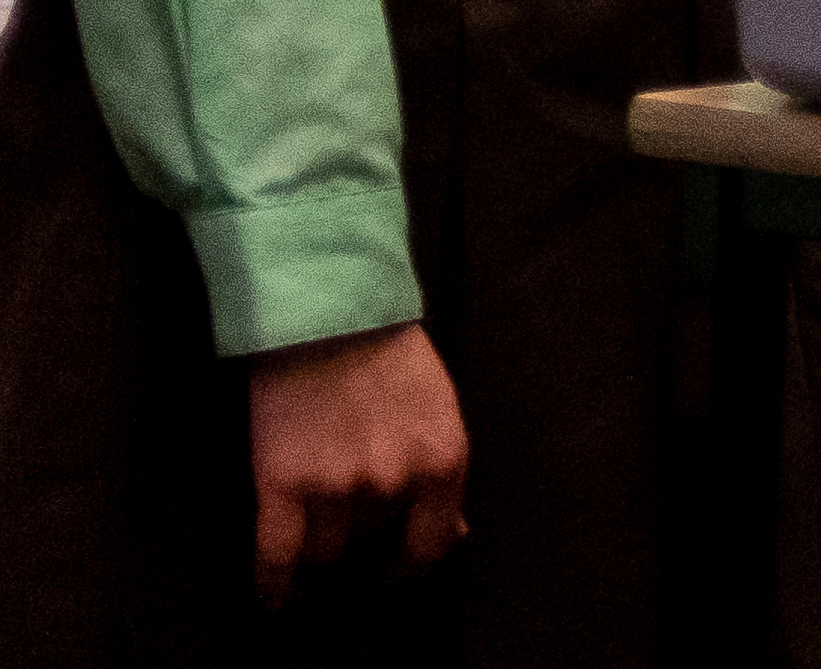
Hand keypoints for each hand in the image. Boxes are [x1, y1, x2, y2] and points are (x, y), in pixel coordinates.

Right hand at [250, 322, 467, 608]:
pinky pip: (277, 553)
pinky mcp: (283, 484)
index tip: (396, 568)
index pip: (431, 543)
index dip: (411, 561)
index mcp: (442, 462)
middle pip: (370, 538)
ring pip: (326, 548)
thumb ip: (441, 474)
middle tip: (346, 481)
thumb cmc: (389, 356)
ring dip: (320, 534)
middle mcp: (393, 482)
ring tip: (313, 497)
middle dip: (360, 520)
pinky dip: (273, 581)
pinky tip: (273, 598)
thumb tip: (455, 534)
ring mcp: (336, 486)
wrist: (328, 315)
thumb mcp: (438, 410)